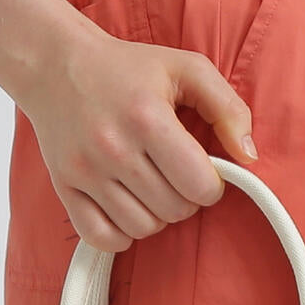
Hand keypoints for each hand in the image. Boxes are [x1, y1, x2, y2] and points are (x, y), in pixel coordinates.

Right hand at [20, 20, 257, 251]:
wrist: (55, 66)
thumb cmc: (128, 69)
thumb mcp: (186, 69)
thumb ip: (228, 108)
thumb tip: (249, 157)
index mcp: (147, 117)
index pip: (199, 186)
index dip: (210, 185)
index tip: (200, 170)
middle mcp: (113, 148)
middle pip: (174, 211)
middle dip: (184, 199)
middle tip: (173, 175)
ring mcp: (85, 171)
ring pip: (143, 228)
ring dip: (155, 215)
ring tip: (149, 186)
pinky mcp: (65, 188)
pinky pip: (103, 238)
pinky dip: (121, 234)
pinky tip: (126, 208)